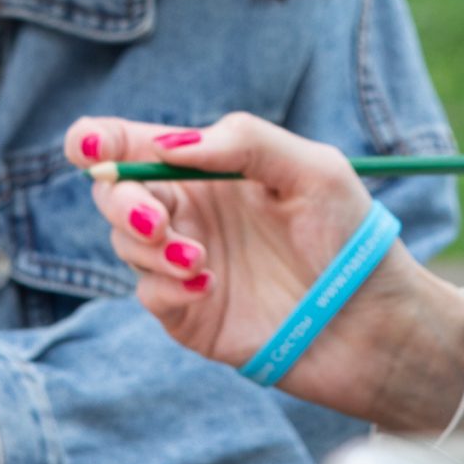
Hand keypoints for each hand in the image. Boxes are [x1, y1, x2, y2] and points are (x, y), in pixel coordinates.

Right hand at [65, 113, 463, 434]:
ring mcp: (185, 264)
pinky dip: (166, 287)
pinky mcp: (189, 315)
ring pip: (124, 243)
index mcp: (211, 168)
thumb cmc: (351, 237)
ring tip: (202, 259)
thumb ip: (244, 141)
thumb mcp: (313, 169)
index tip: (90, 146)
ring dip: (149, 246)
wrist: (374, 323)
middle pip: (113, 193)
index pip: (134, 144)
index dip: (96, 140)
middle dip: (120, 201)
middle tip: (158, 219)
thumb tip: (171, 144)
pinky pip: (148, 294)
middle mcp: (190, 212)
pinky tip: (208, 286)